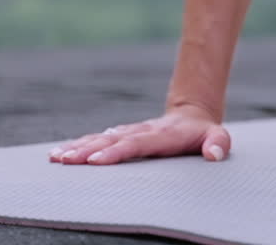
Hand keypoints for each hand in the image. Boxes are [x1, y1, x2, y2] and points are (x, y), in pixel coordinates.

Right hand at [47, 104, 231, 165]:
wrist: (191, 115)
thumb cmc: (204, 133)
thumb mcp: (218, 136)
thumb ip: (219, 144)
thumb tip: (214, 154)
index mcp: (161, 135)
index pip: (136, 144)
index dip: (116, 151)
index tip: (96, 160)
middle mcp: (140, 131)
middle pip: (110, 140)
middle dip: (87, 150)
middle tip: (66, 160)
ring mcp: (129, 132)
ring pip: (99, 138)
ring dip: (77, 148)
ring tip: (56, 158)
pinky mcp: (121, 135)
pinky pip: (96, 140)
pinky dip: (77, 146)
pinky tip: (59, 154)